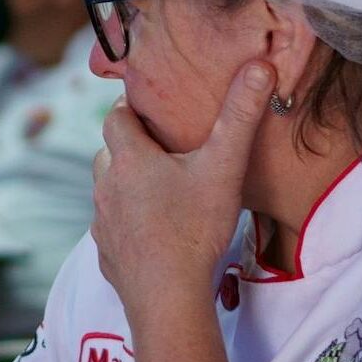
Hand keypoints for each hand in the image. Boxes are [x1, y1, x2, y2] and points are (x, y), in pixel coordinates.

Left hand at [91, 62, 272, 326]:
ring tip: (160, 189)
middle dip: (130, 146)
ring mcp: (102, 221)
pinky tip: (151, 231)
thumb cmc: (194, 228)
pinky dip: (126, 222)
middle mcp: (106, 185)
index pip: (116, 116)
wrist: (167, 296)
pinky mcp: (105, 253)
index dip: (132, 109)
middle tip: (163, 149)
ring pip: (107, 189)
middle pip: (109, 152)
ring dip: (126, 184)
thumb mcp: (223, 166)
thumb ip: (240, 115)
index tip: (154, 109)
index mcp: (129, 158)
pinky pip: (111, 227)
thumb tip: (259, 65)